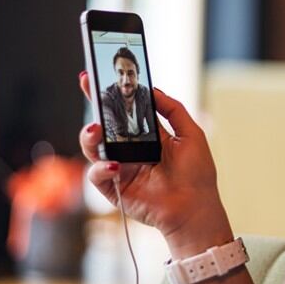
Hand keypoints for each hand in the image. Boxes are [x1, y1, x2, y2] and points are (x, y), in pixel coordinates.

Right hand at [78, 74, 233, 257]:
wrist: (195, 208)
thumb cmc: (197, 174)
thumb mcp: (191, 133)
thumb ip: (172, 109)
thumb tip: (152, 88)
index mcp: (146, 136)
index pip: (123, 110)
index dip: (109, 94)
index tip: (97, 75)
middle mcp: (129, 150)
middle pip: (103, 125)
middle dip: (93, 105)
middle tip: (87, 87)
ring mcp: (120, 169)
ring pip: (93, 148)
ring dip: (89, 136)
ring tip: (95, 129)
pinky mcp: (114, 189)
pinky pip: (97, 174)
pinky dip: (101, 168)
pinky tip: (113, 165)